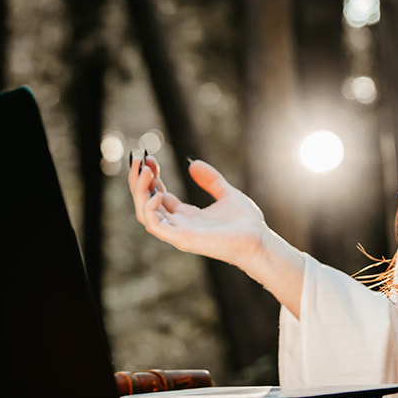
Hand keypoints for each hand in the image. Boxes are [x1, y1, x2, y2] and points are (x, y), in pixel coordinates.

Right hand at [128, 154, 268, 275]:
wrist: (258, 240)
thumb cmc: (246, 223)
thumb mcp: (226, 193)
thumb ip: (210, 179)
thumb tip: (191, 163)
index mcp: (186, 215)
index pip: (157, 195)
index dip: (151, 177)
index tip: (149, 157)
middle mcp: (178, 224)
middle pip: (145, 203)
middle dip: (138, 181)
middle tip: (139, 159)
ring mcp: (178, 232)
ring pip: (144, 213)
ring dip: (139, 191)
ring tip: (145, 171)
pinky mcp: (182, 238)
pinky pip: (155, 225)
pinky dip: (150, 209)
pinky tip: (158, 192)